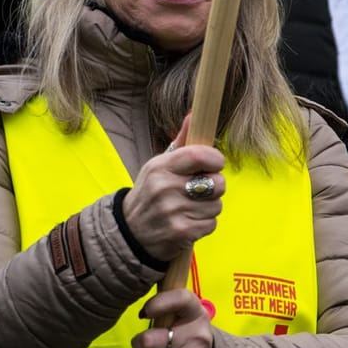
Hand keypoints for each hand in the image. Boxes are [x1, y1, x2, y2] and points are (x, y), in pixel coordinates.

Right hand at [123, 121, 226, 262]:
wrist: (129, 231)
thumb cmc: (151, 193)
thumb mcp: (159, 166)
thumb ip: (181, 142)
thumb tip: (195, 114)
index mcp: (161, 166)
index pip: (199, 155)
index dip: (216, 159)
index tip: (214, 164)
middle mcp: (165, 188)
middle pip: (217, 183)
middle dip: (214, 187)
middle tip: (200, 190)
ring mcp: (172, 211)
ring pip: (217, 205)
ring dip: (209, 208)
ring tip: (190, 208)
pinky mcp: (181, 232)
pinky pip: (212, 224)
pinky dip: (205, 224)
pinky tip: (188, 222)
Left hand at [133, 288, 213, 347]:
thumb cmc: (184, 337)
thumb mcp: (181, 316)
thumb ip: (164, 304)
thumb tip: (139, 293)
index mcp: (196, 312)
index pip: (180, 299)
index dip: (158, 303)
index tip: (144, 313)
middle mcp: (198, 334)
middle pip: (148, 340)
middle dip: (138, 344)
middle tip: (145, 346)